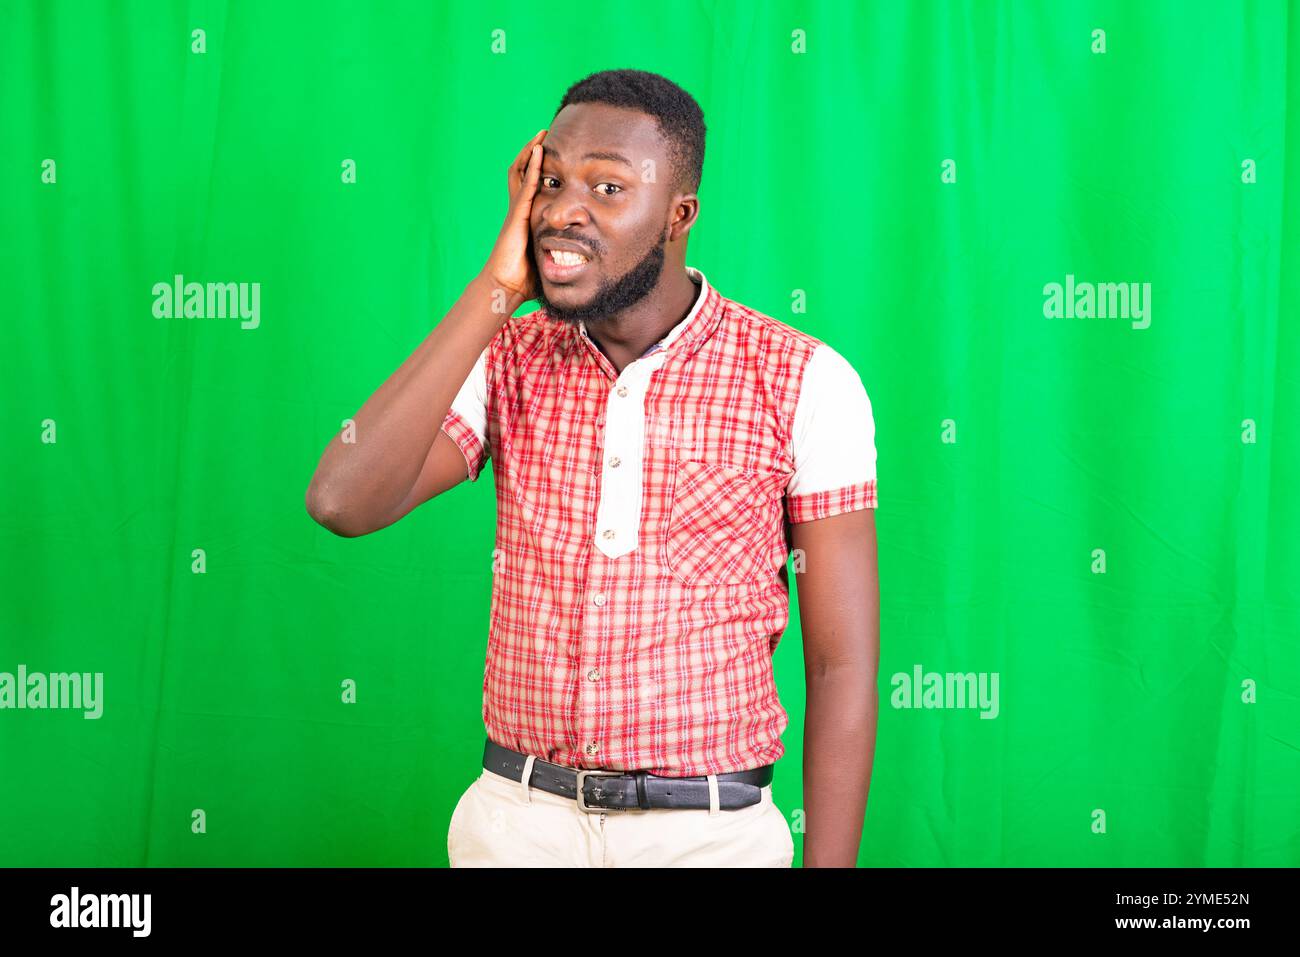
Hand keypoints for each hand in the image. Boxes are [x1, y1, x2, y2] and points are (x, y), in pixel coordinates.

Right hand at [483, 129, 546, 304]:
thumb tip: (580, 262)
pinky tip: (539, 153)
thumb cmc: (525, 279)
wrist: (505, 287)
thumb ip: (559, 254)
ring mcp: (517, 211)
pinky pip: (526, 186)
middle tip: (544, 134)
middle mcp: (519, 210)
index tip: (551, 154)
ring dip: (530, 153)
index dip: (538, 169)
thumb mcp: (547, 261)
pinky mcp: (518, 215)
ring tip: (541, 135)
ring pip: (521, 174)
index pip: (531, 186)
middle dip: (531, 153)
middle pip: (521, 173)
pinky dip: (532, 168)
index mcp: (525, 218)